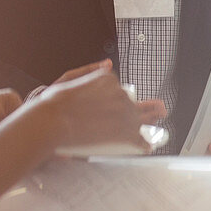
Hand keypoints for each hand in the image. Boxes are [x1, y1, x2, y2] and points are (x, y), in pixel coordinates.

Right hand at [39, 62, 166, 150]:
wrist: (51, 122)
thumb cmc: (54, 102)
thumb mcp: (69, 77)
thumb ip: (90, 69)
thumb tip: (109, 64)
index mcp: (108, 79)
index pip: (121, 91)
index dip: (121, 101)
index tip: (122, 107)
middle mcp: (120, 93)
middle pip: (132, 105)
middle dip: (142, 110)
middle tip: (159, 112)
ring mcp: (125, 112)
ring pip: (138, 120)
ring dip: (147, 122)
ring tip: (156, 124)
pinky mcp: (125, 132)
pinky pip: (139, 138)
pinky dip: (142, 143)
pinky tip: (145, 147)